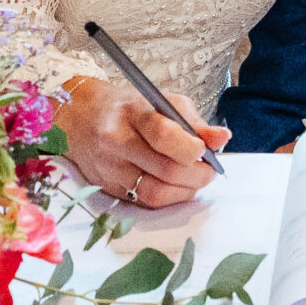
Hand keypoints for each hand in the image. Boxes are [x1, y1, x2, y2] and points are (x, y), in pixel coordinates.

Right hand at [58, 76, 228, 209]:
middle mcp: (117, 141)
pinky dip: (169, 198)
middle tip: (209, 169)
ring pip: (156, 192)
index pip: (163, 135)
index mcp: (133, 112)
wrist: (83, 118)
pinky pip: (145, 202)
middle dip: (197, 174)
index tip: (205, 150)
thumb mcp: (163, 102)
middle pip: (165, 169)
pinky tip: (177, 187)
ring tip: (197, 179)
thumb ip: (194, 122)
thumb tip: (222, 138)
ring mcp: (111, 168)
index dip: (191, 148)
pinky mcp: (109, 188)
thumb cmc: (130, 108)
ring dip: (186, 190)